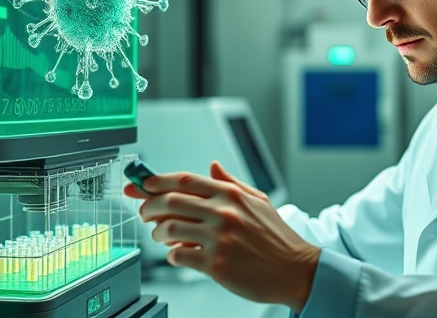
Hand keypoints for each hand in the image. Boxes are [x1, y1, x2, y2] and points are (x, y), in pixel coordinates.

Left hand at [123, 161, 319, 312]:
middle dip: (148, 206)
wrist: (295, 270)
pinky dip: (172, 255)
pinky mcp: (216, 264)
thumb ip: (231, 182)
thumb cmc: (277, 238)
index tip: (142, 185)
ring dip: (157, 233)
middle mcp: (223, 213)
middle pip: (169, 201)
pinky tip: (179, 255)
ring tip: (161, 236)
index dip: (156, 181)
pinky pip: (179, 256)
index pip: (183, 180)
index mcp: (231, 195)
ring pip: (169, 229)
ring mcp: (218, 239)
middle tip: (144, 212)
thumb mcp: (258, 201)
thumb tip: (212, 166)